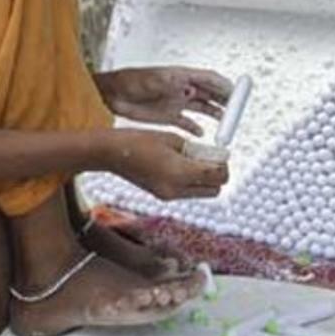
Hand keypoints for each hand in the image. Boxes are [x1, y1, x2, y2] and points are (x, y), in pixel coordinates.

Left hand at [95, 67, 231, 136]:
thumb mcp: (154, 80)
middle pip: (210, 94)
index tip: (237, 93)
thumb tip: (190, 85)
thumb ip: (173, 83)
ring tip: (226, 123)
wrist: (112, 94)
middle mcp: (182, 89)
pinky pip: (187, 122)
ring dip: (215, 114)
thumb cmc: (131, 81)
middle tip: (237, 110)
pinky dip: (195, 128)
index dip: (224, 86)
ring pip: (202, 108)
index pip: (209, 79)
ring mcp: (176, 102)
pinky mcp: (168, 116)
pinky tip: (201, 134)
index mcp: (182, 77)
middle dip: (225, 101)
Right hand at [105, 129, 229, 199]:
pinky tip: (181, 167)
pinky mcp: (162, 196)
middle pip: (214, 191)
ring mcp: (168, 196)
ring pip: (202, 194)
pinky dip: (191, 182)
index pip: (217, 176)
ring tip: (194, 161)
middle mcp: (175, 189)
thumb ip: (195, 150)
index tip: (221, 155)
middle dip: (218, 176)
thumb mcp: (173, 139)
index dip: (224, 166)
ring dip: (205, 180)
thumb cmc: (138, 140)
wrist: (111, 153)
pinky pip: (187, 192)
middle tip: (212, 159)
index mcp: (179, 172)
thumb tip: (210, 155)